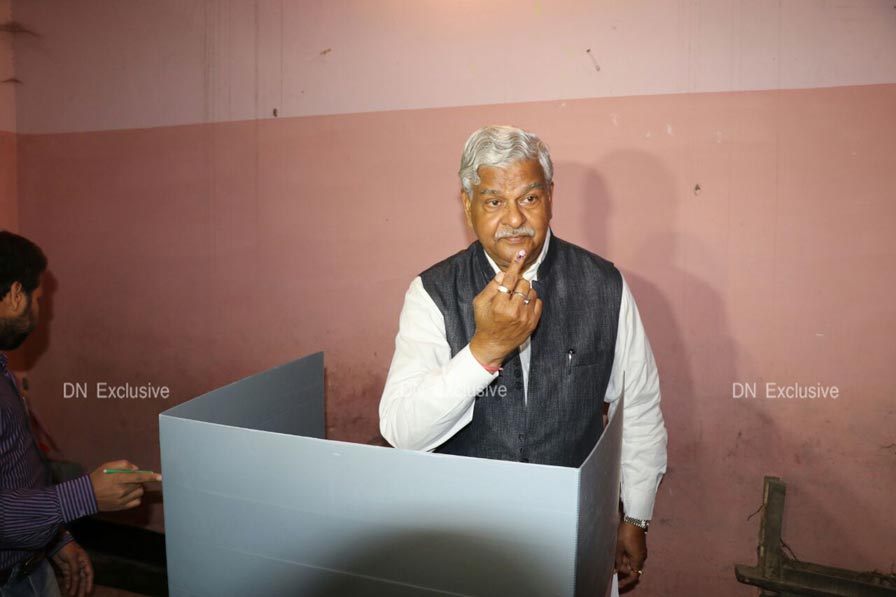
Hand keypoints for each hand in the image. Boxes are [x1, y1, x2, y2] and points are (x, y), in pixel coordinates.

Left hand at [51, 541, 92, 596]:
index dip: (89, 583)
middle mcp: (80, 565)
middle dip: (82, 588)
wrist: (56, 542)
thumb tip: (76, 581)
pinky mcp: (65, 568)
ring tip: (72, 595)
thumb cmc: (67, 548)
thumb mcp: (73, 558)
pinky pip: (68, 578)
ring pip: (75, 580)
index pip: (89, 574)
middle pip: (82, 579)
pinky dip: (68, 584)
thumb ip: (75, 570)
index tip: (88, 592)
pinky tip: (67, 589)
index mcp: (85, 561)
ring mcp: (72, 567)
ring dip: (74, 587)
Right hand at [89, 460, 161, 510]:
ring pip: (139, 492)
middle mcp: (121, 490)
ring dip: (137, 488)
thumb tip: (137, 469)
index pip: (138, 476)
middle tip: (128, 479)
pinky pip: (137, 501)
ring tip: (126, 487)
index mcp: (118, 478)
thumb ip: (124, 465)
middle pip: (140, 484)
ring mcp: (122, 500)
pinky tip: (128, 494)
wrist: (85, 495)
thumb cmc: (98, 478)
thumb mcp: (108, 466)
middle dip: (137, 480)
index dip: (150, 477)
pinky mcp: (122, 507)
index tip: (161, 477)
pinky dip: (135, 497)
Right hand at [469, 249, 542, 366]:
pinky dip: (531, 301)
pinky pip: (538, 302)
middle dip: (517, 283)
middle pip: (524, 283)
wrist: (492, 345)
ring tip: (515, 301)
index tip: (521, 254)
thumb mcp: (480, 303)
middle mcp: (514, 311)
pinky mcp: (533, 323)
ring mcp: (525, 318)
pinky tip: (522, 307)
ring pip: (532, 292)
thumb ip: (491, 287)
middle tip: (510, 291)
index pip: (509, 279)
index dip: (515, 265)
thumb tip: (503, 273)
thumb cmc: (484, 322)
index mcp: (499, 305)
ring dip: (524, 292)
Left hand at [616, 520, 646, 590]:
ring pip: (632, 563)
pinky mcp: (639, 546)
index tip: (618, 583)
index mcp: (638, 559)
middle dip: (623, 571)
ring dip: (623, 564)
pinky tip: (617, 556)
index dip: (626, 581)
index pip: (634, 576)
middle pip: (633, 570)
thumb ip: (618, 561)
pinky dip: (625, 558)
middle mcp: (642, 557)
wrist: (634, 519)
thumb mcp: (619, 548)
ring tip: (613, 563)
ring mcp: (641, 552)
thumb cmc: (626, 533)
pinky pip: (632, 556)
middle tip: (613, 571)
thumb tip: (616, 571)